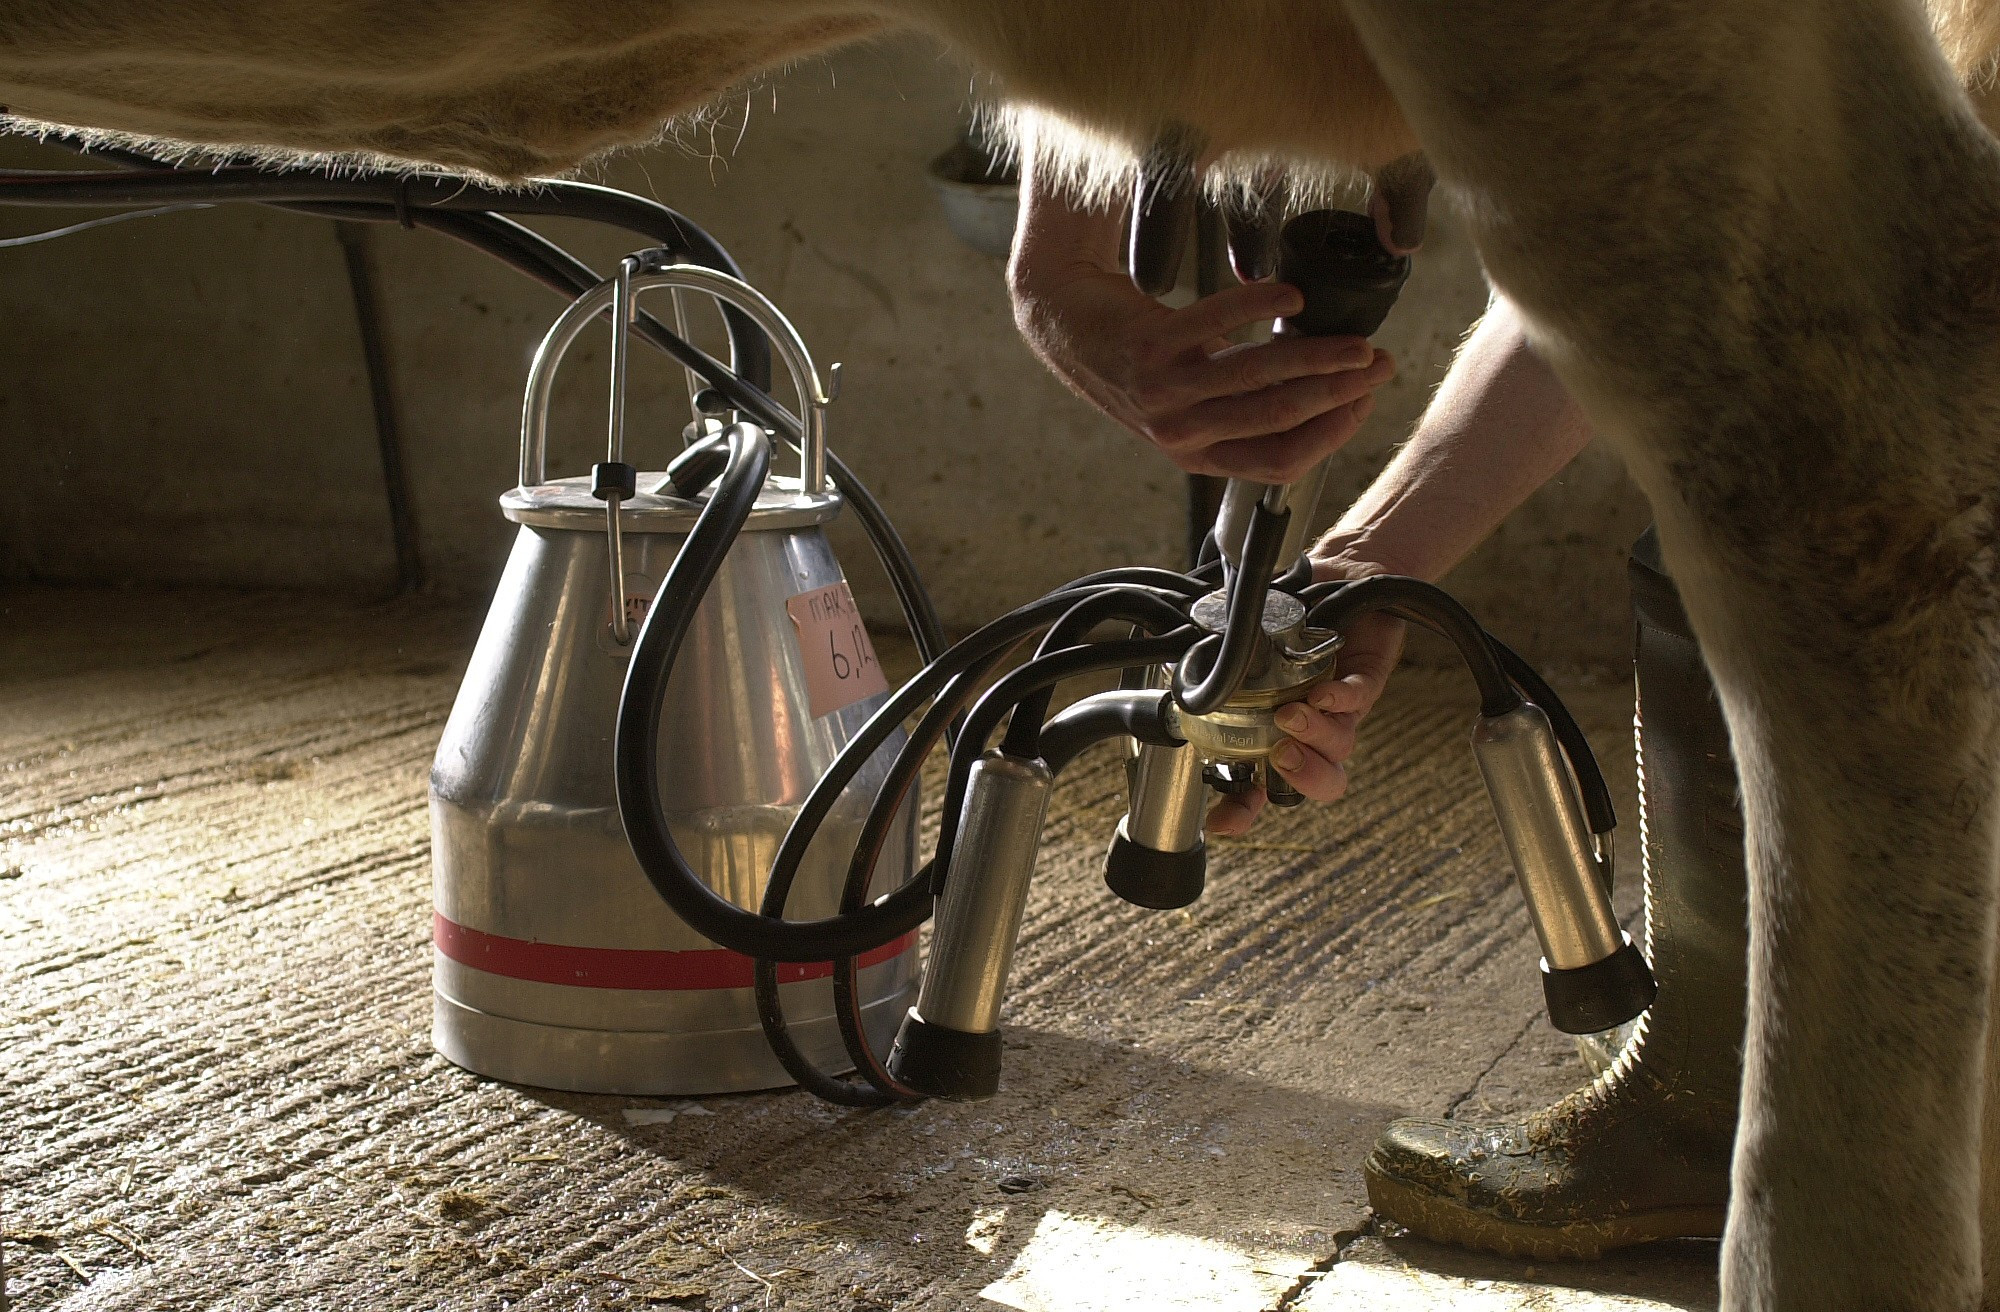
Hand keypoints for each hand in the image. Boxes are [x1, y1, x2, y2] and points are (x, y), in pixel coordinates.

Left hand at [1010, 248, 1394, 483]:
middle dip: (1341, 393)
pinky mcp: (1148, 348)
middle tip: (1380, 363)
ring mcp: (1161, 393)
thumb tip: (1321, 388)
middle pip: (1279, 420)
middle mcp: (1178, 433)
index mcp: (1196, 454)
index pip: (1280, 463)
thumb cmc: (1138, 355)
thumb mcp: (1189, 400)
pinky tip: (1290, 295)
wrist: (1062, 320)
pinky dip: (1260, 306)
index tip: (1366, 400)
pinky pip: (1217, 325)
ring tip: (1354, 338)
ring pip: (1257, 380)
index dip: (1331, 435)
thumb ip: (1242, 404)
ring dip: (1316, 356)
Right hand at [1205, 555, 1408, 835]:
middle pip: (1313, 782)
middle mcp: (1307, 730)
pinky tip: (1322, 692)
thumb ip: (1206, 659)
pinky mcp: (1363, 682)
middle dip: (1300, 779)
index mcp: (1270, 734)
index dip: (1239, 811)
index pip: (1256, 788)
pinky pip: (1356, 702)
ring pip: (1336, 745)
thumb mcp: (1237, 642)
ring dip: (1314, 735)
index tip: (1220, 821)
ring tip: (1291, 713)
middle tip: (1280, 755)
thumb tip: (1161, 657)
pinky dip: (1339, 702)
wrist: (1335, 579)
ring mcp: (1336, 711)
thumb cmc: (1283, 616)